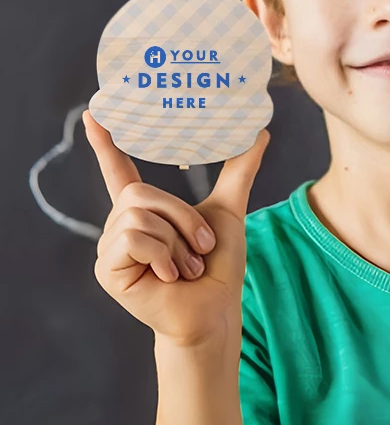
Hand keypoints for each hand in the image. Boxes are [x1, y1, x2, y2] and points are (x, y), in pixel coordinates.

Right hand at [83, 109, 270, 348]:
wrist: (215, 310)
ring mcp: (111, 247)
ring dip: (177, 240)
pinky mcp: (107, 268)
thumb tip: (261, 131)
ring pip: (140, 215)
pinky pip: (133, 238)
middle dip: (182, 217)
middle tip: (202, 246)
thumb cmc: (218, 266)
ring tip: (187, 267)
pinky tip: (170, 277)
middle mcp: (122, 224)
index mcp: (146, 211)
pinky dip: (162, 254)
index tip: (93, 114)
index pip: (119, 170)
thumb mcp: (229, 211)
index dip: (105, 144)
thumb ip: (240, 171)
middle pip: (142, 192)